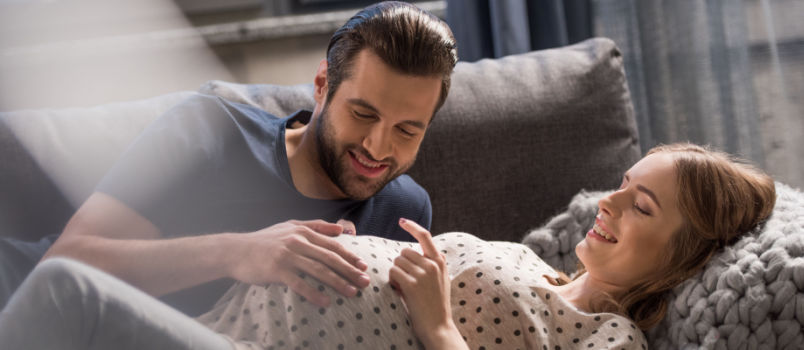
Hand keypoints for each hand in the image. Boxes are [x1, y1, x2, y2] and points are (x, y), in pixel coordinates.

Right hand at [227, 219, 368, 306]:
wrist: (235, 251)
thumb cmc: (265, 240)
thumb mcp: (290, 226)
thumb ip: (316, 226)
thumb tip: (341, 229)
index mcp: (303, 231)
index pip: (332, 245)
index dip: (350, 256)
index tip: (363, 266)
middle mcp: (297, 242)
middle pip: (330, 258)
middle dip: (350, 271)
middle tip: (365, 282)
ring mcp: (287, 256)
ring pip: (318, 270)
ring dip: (337, 282)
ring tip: (351, 292)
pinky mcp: (277, 270)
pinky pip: (299, 284)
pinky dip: (314, 293)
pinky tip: (325, 301)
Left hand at [389, 218, 464, 348]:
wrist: (438, 327)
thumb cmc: (436, 305)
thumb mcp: (442, 280)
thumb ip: (433, 265)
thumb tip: (423, 252)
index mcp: (440, 262)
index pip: (425, 236)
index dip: (412, 226)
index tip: (402, 221)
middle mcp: (433, 264)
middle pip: (404, 251)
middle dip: (400, 264)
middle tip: (405, 280)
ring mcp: (423, 274)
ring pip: (397, 261)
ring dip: (396, 273)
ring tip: (404, 287)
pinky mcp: (412, 284)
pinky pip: (393, 272)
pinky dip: (392, 281)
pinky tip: (400, 291)